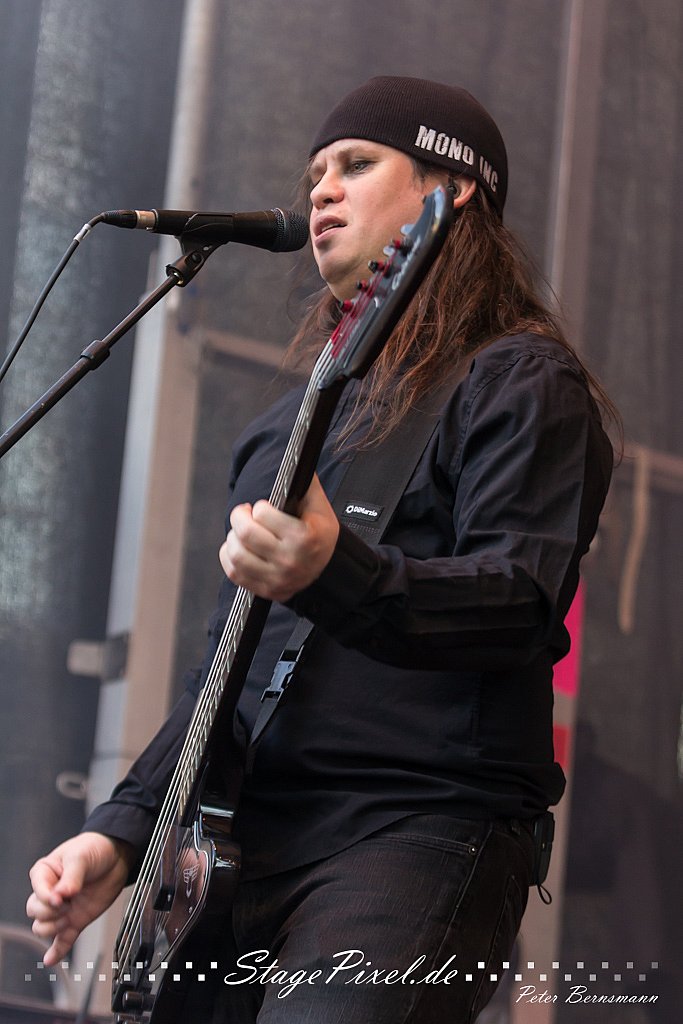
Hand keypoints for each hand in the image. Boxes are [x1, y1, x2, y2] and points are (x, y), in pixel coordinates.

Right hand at [26, 832, 133, 964]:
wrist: (116, 855)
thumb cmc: (94, 848)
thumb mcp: (81, 857)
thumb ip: (71, 877)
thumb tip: (63, 893)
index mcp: (45, 874)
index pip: (37, 893)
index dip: (47, 897)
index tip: (60, 897)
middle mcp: (50, 893)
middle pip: (35, 912)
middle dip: (50, 912)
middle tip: (68, 903)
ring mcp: (62, 908)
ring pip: (43, 927)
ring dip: (53, 927)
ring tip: (68, 916)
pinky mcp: (75, 920)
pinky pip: (62, 940)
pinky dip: (56, 951)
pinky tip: (51, 959)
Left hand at [219, 473, 338, 601]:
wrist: (328, 569)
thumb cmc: (320, 532)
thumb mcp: (319, 506)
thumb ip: (305, 482)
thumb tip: (295, 454)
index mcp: (305, 538)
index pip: (263, 515)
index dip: (260, 507)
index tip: (263, 507)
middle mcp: (291, 562)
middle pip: (245, 534)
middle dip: (239, 516)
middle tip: (244, 513)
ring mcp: (277, 580)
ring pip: (235, 554)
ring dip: (233, 537)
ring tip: (242, 531)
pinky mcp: (265, 591)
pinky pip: (234, 573)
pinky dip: (229, 556)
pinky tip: (238, 547)